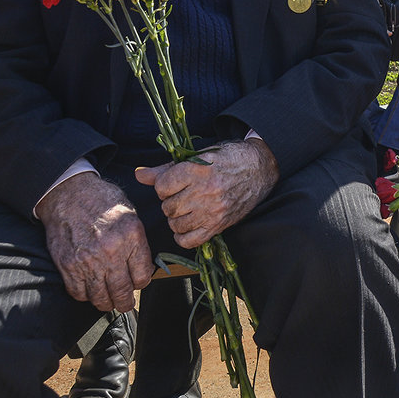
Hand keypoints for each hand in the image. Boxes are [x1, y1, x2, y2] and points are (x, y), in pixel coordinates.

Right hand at [34, 173, 153, 311]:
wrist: (70, 193)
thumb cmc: (102, 201)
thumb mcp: (131, 215)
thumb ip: (137, 242)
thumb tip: (142, 266)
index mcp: (132, 236)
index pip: (143, 275)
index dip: (142, 282)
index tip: (139, 283)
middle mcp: (111, 251)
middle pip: (122, 290)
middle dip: (125, 302)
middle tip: (126, 304)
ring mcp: (88, 260)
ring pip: (100, 296)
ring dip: (106, 303)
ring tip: (109, 303)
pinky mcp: (68, 264)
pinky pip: (78, 291)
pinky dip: (85, 295)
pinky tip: (89, 292)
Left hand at [135, 138, 279, 248]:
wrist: (260, 168)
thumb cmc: (227, 159)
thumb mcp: (198, 157)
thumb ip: (166, 169)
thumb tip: (138, 174)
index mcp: (198, 170)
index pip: (162, 187)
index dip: (165, 185)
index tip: (175, 183)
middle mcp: (206, 191)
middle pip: (168, 206)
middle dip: (171, 201)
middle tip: (183, 195)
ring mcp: (213, 210)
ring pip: (176, 224)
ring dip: (177, 218)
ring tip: (188, 208)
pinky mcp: (220, 224)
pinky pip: (190, 240)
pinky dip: (184, 236)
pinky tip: (189, 225)